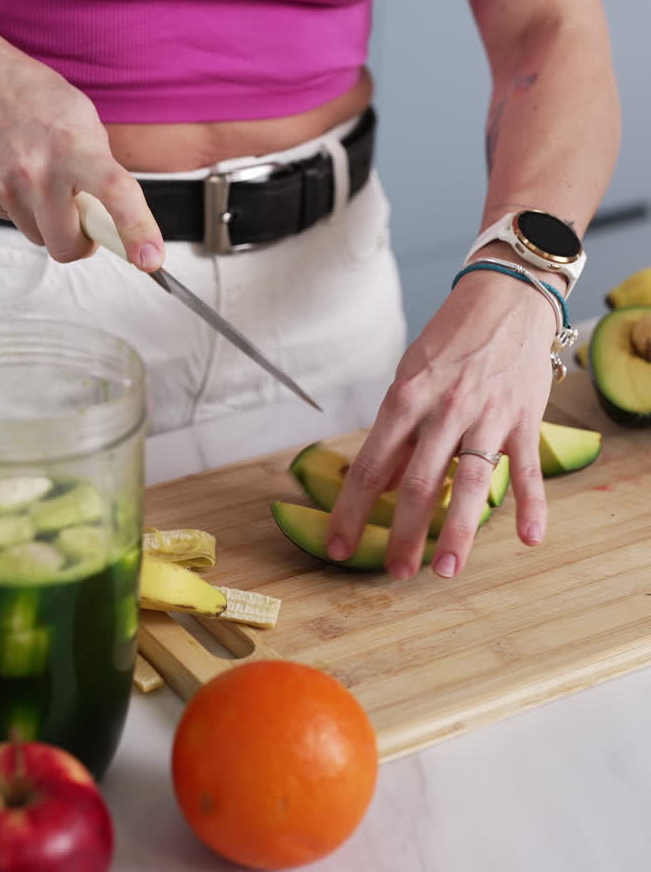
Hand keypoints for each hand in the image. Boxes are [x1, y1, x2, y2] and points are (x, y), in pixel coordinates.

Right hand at [0, 30, 163, 267]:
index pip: (115, 192)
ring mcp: (6, 186)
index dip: (137, 229)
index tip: (150, 258)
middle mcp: (37, 170)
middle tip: (84, 216)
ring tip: (45, 181)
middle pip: (68, 246)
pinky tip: (19, 175)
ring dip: (51, 223)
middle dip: (81, 241)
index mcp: (75, 146)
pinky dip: (25, 209)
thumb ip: (103, 170)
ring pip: (42, 239)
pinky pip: (17, 223)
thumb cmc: (35, 98)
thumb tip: (118, 217)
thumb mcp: (83, 121)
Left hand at [324, 272, 556, 579]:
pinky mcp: (524, 419)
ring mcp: (487, 416)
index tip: (339, 546)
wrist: (506, 297)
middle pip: (419, 483)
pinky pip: (526, 468)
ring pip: (469, 482)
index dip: (352, 511)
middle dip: (405, 534)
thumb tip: (383, 483)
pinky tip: (530, 539)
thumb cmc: (451, 340)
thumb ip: (400, 433)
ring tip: (445, 570)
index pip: (371, 466)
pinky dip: (532, 505)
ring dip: (458, 532)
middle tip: (395, 574)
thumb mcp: (412, 378)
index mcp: (405, 398)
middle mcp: (443, 410)